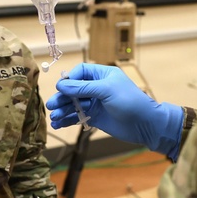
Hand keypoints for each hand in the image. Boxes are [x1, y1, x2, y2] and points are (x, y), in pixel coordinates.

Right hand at [47, 63, 183, 159]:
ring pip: (74, 104)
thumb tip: (61, 85)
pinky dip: (67, 119)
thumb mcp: (106, 90)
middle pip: (73, 90)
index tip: (61, 89)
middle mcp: (97, 87)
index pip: (80, 72)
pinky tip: (58, 124)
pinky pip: (77, 116)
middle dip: (62, 97)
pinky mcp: (95, 117)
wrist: (146, 125)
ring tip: (54, 117)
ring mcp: (95, 103)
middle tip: (51, 105)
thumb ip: (83, 87)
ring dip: (63, 110)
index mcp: (102, 75)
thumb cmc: (130, 102)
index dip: (69, 80)